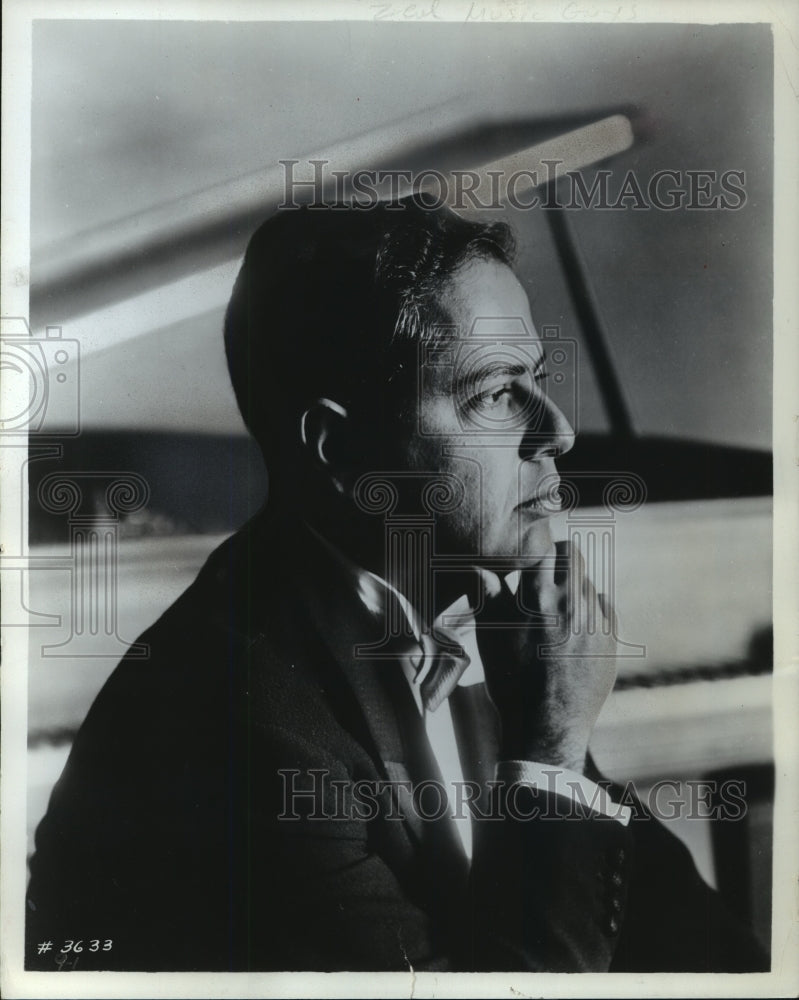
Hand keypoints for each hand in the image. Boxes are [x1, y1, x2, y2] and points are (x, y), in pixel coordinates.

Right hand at [471, 540, 617, 772]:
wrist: (546, 729)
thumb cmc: (512, 682)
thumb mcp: (491, 639)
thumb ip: (488, 596)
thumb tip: (479, 566)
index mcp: (541, 599)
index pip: (547, 548)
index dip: (536, 549)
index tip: (528, 556)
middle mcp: (575, 605)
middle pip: (574, 557)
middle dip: (558, 561)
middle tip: (542, 577)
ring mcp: (598, 623)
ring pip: (588, 583)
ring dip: (572, 587)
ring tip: (554, 610)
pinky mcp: (613, 642)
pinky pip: (605, 608)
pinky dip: (590, 610)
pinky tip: (574, 629)